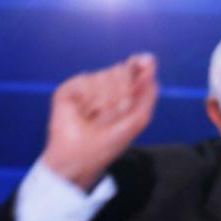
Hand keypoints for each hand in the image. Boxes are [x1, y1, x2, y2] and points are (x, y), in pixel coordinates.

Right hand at [41, 53, 158, 189]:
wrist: (81, 157)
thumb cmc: (108, 142)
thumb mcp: (137, 119)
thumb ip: (148, 92)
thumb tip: (151, 63)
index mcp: (123, 90)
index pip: (135, 66)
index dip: (141, 64)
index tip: (146, 63)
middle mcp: (105, 84)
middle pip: (122, 71)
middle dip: (122, 96)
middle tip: (114, 116)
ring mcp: (87, 85)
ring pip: (105, 76)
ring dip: (106, 104)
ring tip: (98, 119)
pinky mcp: (69, 88)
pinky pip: (87, 81)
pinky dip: (90, 101)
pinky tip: (85, 113)